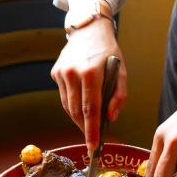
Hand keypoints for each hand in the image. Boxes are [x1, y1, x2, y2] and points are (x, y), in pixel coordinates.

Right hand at [51, 17, 126, 151]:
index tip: (93, 147)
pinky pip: (64, 96)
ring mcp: (61, 72)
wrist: (88, 29)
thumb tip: (110, 118)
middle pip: (76, 111)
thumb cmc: (109, 51)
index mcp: (91, 73)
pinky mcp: (55, 72)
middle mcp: (73, 73)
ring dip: (78, 118)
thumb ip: (119, 96)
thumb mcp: (121, 71)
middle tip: (93, 140)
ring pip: (67, 106)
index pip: (90, 109)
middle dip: (85, 128)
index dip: (91, 131)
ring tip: (89, 125)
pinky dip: (72, 104)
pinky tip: (81, 103)